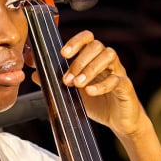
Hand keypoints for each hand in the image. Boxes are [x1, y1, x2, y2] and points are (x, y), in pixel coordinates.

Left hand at [31, 30, 146, 137]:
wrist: (118, 122)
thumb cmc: (97, 103)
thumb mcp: (72, 93)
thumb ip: (54, 81)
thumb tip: (34, 74)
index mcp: (94, 58)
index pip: (87, 38)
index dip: (75, 42)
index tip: (63, 54)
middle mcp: (107, 61)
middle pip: (96, 45)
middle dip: (79, 61)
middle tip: (68, 79)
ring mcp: (118, 72)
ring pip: (109, 56)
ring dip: (90, 69)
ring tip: (78, 85)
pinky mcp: (125, 86)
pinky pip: (116, 79)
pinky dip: (101, 85)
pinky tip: (90, 92)